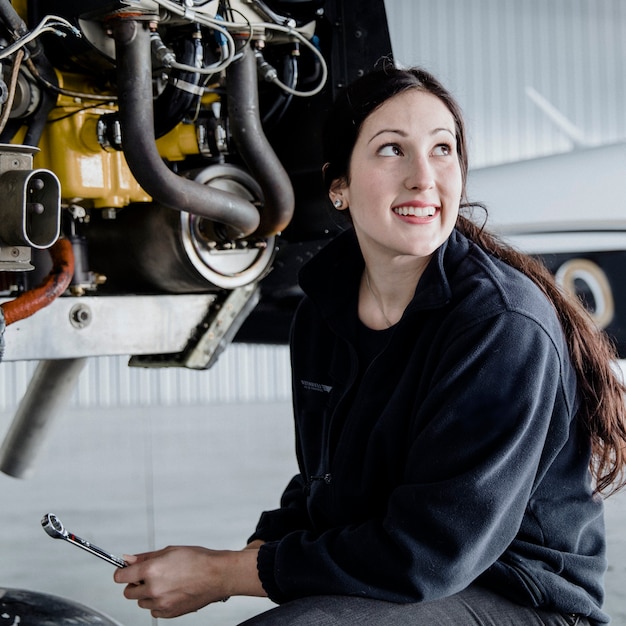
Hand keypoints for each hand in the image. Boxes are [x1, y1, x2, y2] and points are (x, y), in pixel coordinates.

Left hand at [113, 545, 264, 617]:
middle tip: (149, 575)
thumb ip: (146, 557)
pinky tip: (170, 592)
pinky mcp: (168, 613)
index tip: (125, 571)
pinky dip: (158, 603)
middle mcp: (153, 589)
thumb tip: (129, 559)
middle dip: (135, 583)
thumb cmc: (198, 560)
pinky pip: (154, 611)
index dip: (122, 572)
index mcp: (151, 570)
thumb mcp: (170, 551)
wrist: (217, 575)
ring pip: (141, 601)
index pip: (120, 577)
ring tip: (165, 582)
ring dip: (148, 593)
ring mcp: (160, 603)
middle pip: (128, 592)